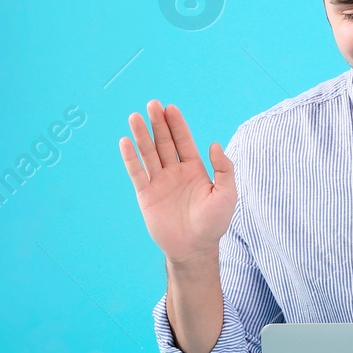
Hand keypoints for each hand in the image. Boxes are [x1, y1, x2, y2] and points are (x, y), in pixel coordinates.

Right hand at [119, 101, 235, 264]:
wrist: (195, 248)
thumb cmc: (214, 223)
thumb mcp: (227, 194)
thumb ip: (224, 168)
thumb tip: (214, 144)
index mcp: (194, 170)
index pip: (183, 141)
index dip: (177, 124)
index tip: (170, 108)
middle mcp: (175, 172)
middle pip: (164, 142)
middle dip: (158, 123)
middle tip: (152, 104)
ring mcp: (159, 183)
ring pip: (149, 154)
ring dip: (142, 136)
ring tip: (135, 117)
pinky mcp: (146, 195)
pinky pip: (137, 173)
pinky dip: (131, 158)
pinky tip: (125, 142)